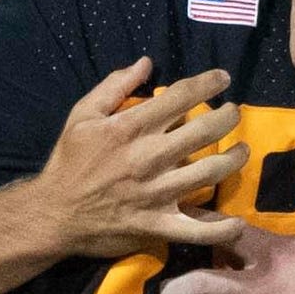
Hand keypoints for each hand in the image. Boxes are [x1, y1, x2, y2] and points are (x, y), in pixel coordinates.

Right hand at [21, 58, 244, 257]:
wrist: (53, 213)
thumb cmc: (69, 162)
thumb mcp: (83, 115)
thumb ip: (115, 86)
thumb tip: (147, 63)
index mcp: (130, 127)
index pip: (181, 97)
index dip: (208, 83)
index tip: (223, 79)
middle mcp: (149, 158)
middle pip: (204, 131)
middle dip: (228, 117)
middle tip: (234, 113)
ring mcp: (156, 194)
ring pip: (209, 173)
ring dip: (234, 159)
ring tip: (242, 150)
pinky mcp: (158, 225)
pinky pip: (197, 230)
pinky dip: (221, 229)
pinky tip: (238, 222)